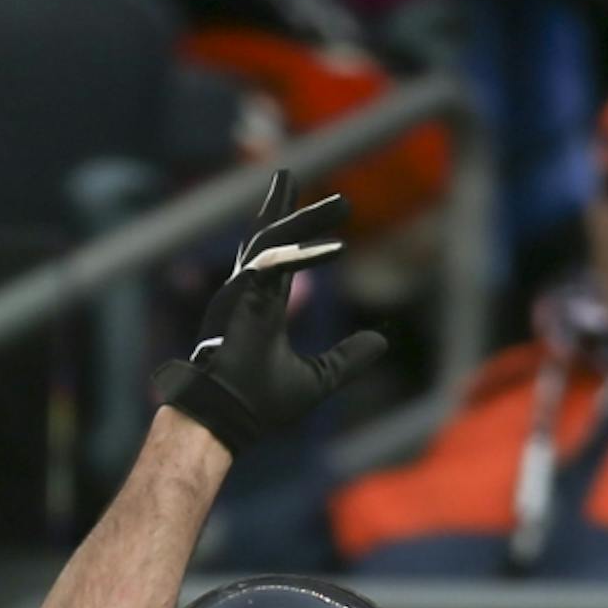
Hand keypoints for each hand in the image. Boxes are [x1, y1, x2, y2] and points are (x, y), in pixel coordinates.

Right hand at [152, 171, 385, 455]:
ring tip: (341, 204)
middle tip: (313, 187)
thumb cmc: (259, 405)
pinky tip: (336, 247)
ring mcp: (239, 292)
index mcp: (260, 306)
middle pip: (269, 237)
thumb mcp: (319, 378)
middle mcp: (246, 292)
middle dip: (291, 208)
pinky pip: (273, 264)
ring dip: (307, 220)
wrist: (226, 421)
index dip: (296, 233)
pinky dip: (303, 254)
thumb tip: (381, 341)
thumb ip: (348, 358)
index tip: (313, 212)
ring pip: (273, 241)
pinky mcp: (239, 297)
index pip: (278, 258)